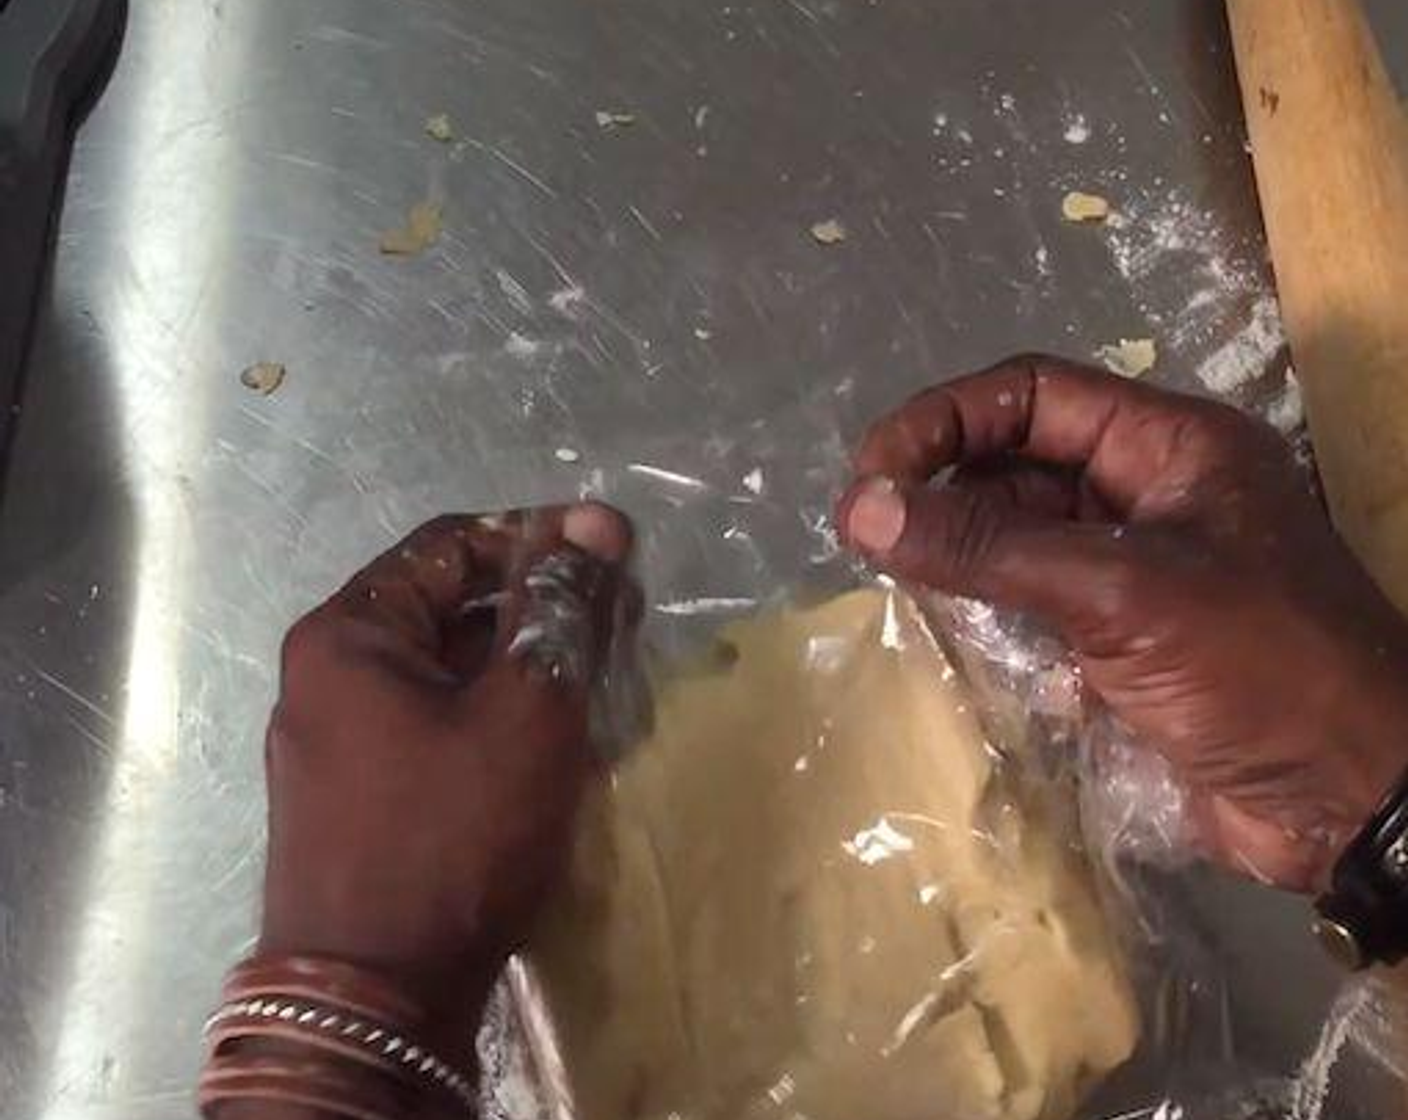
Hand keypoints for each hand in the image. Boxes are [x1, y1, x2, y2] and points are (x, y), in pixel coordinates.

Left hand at [257, 503, 633, 1062]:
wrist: (376, 999)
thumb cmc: (453, 835)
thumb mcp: (526, 709)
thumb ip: (561, 609)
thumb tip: (596, 521)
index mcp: (348, 632)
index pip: (453, 544)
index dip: (539, 539)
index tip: (612, 559)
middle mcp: (328, 676)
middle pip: (448, 608)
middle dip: (540, 611)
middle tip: (618, 627)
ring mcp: (338, 742)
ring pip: (448, 673)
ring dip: (525, 669)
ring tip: (602, 686)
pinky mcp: (359, 798)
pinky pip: (435, 728)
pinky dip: (495, 721)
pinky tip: (555, 744)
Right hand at [838, 355, 1407, 891]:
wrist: (1353, 802)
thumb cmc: (1260, 668)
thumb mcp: (1124, 592)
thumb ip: (989, 545)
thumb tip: (860, 507)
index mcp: (1170, 446)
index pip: (1034, 394)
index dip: (945, 419)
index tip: (872, 472)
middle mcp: (1147, 495)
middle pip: (1017, 462)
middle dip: (940, 487)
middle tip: (862, 535)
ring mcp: (1132, 573)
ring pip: (1015, 538)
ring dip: (953, 556)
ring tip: (888, 581)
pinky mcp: (1117, 644)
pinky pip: (1029, 608)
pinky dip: (982, 617)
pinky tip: (939, 635)